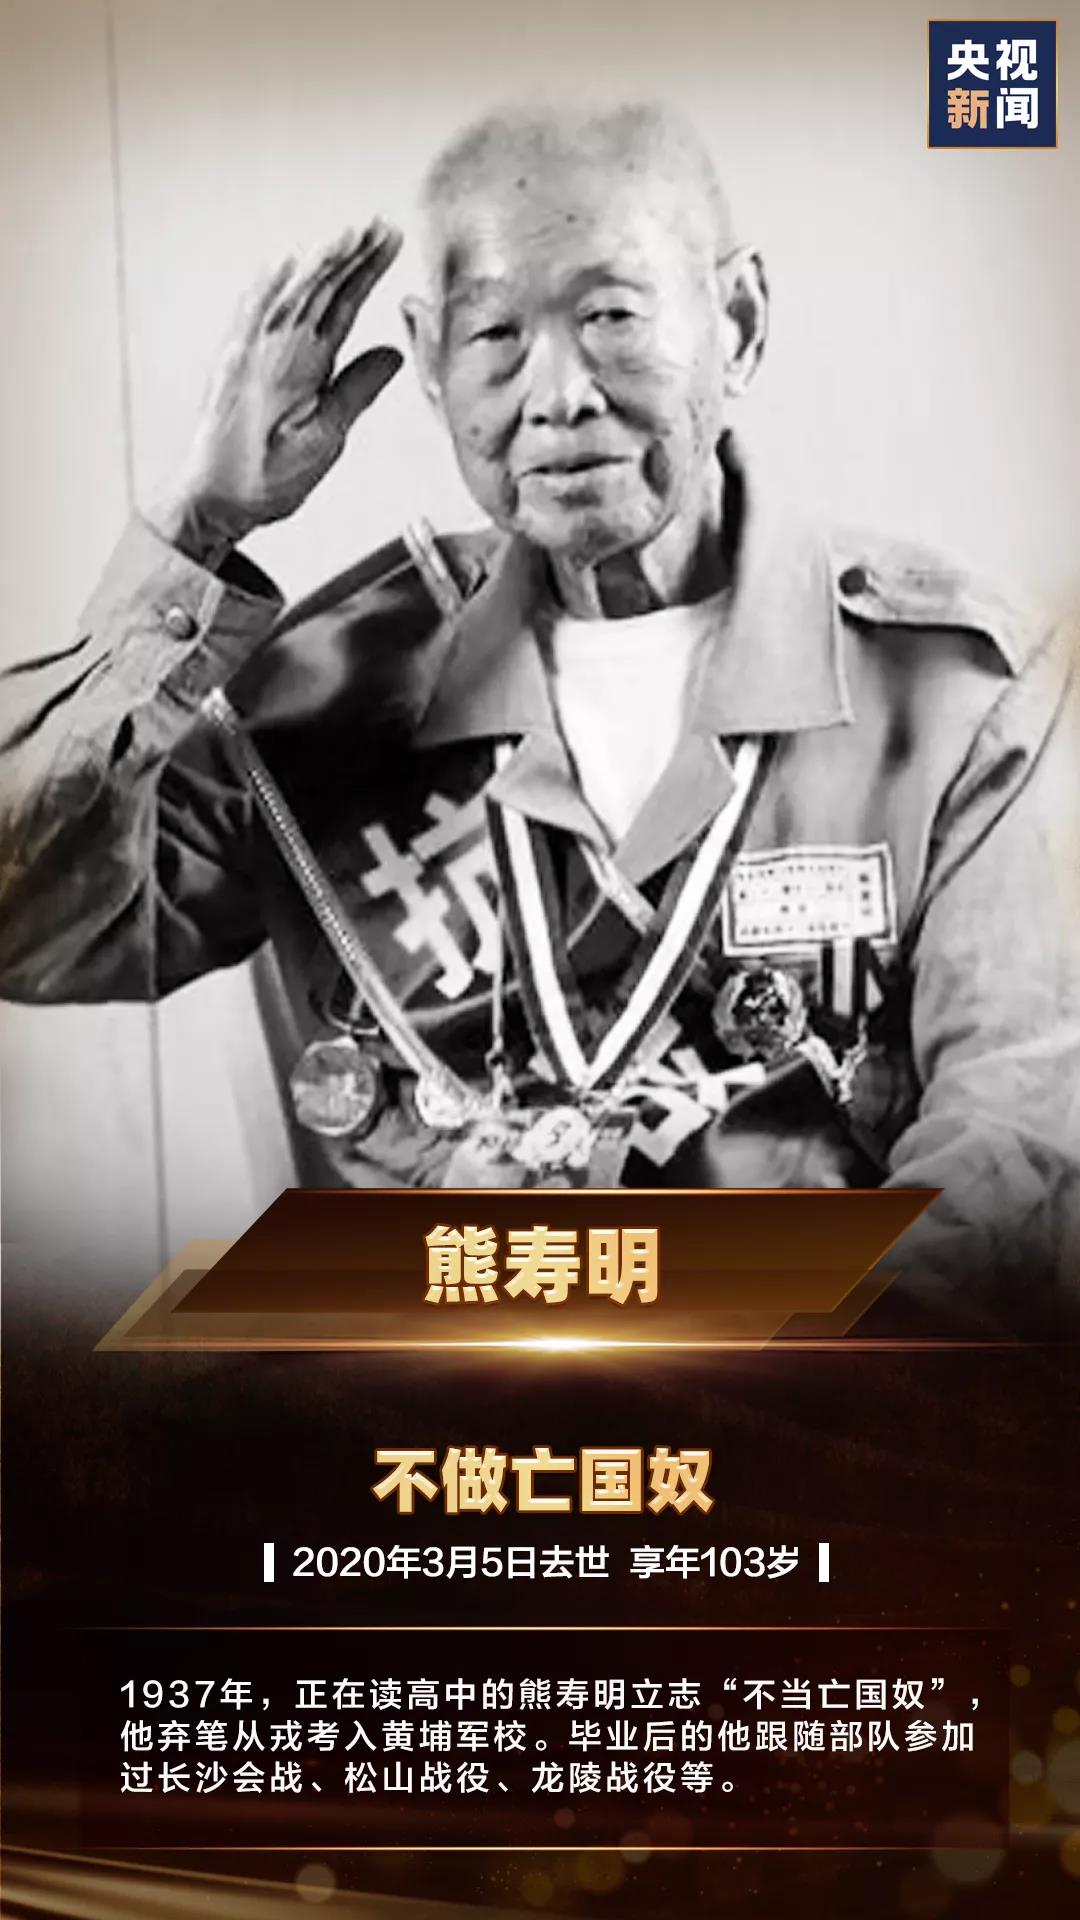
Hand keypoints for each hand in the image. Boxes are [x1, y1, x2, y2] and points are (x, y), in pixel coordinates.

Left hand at [154, 221, 403, 555]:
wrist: (207, 496)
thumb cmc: (262, 479)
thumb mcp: (323, 443)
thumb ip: (355, 392)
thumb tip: (390, 354)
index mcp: (298, 364)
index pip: (342, 304)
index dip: (367, 269)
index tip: (389, 242)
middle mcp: (268, 346)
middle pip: (316, 287)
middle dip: (349, 254)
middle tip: (376, 227)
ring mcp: (245, 348)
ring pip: (287, 291)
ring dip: (317, 262)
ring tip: (342, 238)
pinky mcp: (231, 359)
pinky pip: (252, 307)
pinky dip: (270, 282)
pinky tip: (281, 266)